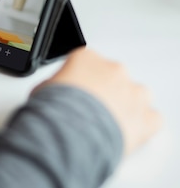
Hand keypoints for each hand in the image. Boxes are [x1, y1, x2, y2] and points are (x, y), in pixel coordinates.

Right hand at [35, 48, 161, 155]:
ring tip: (105, 122)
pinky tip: (123, 132)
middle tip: (87, 109)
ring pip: (134, 94)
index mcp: (87, 57)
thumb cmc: (55, 110)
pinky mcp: (148, 116)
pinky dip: (140, 124)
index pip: (84, 61)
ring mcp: (133, 92)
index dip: (77, 79)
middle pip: (111, 76)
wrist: (70, 133)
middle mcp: (113, 70)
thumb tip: (51, 92)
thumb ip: (54, 85)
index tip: (73, 91)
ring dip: (124, 105)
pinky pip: (150, 118)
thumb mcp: (41, 90)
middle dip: (102, 91)